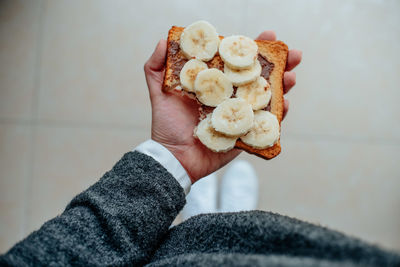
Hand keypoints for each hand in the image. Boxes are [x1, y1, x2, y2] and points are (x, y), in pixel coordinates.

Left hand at [144, 31, 301, 183]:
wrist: (174, 157)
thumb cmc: (166, 125)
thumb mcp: (159, 92)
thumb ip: (157, 67)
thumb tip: (164, 40)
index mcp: (215, 83)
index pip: (237, 61)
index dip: (253, 48)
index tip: (268, 35)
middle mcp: (230, 96)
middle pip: (258, 76)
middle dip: (278, 63)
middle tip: (293, 54)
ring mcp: (240, 114)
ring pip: (266, 97)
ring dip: (283, 85)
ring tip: (292, 76)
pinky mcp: (245, 133)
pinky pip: (266, 123)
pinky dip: (278, 114)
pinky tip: (285, 104)